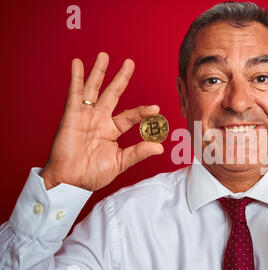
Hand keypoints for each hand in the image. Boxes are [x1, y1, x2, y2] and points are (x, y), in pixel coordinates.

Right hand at [40, 52, 163, 190]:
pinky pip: (75, 94)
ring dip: (98, 72)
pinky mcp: (72, 115)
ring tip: (104, 55)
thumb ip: (138, 152)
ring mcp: (86, 116)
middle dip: (120, 78)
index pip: (130, 116)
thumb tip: (159, 147)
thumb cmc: (92, 174)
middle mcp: (100, 119)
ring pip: (94, 89)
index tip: (156, 108)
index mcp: (111, 130)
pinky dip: (76, 78)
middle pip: (112, 94)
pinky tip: (78, 64)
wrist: (71, 181)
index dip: (142, 112)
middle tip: (129, 62)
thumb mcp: (120, 162)